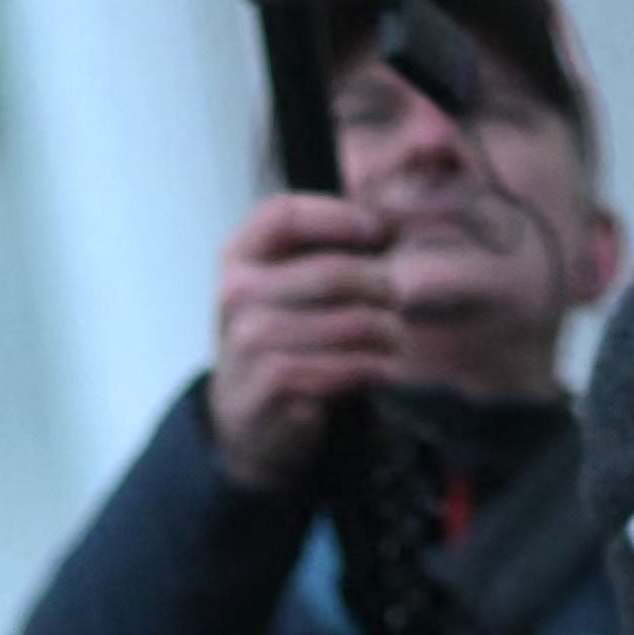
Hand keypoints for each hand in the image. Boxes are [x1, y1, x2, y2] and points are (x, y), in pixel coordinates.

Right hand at [207, 189, 407, 492]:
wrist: (246, 419)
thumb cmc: (280, 339)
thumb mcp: (281, 287)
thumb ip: (321, 250)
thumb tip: (391, 225)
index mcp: (237, 257)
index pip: (285, 216)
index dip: (339, 216)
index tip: (380, 231)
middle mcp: (236, 294)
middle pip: (334, 272)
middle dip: (381, 285)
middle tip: (397, 299)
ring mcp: (250, 341)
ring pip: (352, 323)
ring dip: (387, 332)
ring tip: (393, 338)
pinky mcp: (274, 384)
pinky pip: (348, 366)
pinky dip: (377, 368)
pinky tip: (383, 370)